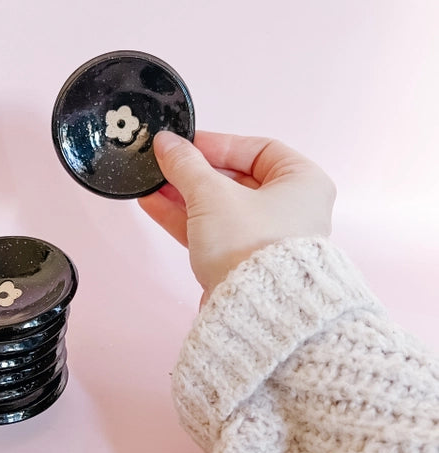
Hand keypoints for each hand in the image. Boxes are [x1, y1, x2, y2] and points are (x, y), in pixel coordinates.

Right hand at [139, 131, 335, 304]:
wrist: (252, 309)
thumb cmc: (250, 244)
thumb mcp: (212, 194)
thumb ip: (186, 165)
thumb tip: (166, 143)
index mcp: (302, 182)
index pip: (257, 149)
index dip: (218, 144)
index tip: (185, 143)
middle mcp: (290, 209)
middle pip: (235, 179)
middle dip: (194, 173)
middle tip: (164, 164)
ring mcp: (266, 238)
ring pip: (220, 207)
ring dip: (184, 195)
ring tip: (151, 185)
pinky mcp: (243, 261)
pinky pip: (213, 231)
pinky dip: (186, 218)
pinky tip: (155, 205)